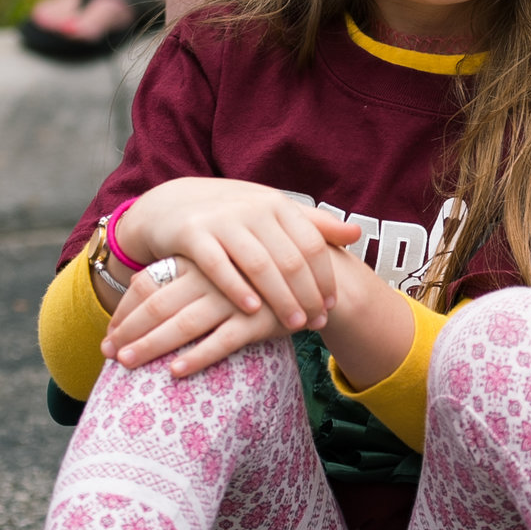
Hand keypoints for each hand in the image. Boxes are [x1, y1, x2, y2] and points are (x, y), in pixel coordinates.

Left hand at [104, 259, 286, 378]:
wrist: (312, 277)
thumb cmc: (252, 281)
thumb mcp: (217, 274)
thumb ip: (183, 282)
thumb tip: (138, 300)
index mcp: (196, 262)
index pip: (147, 284)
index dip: (125, 312)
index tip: (108, 337)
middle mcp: (210, 277)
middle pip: (158, 305)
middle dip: (130, 332)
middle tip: (107, 355)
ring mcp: (234, 298)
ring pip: (184, 323)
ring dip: (152, 345)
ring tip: (128, 364)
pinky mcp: (258, 320)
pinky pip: (222, 341)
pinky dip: (198, 356)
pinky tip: (176, 371)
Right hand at [114, 178, 359, 334]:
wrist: (172, 204)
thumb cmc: (232, 215)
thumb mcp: (272, 213)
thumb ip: (313, 224)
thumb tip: (357, 234)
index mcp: (277, 204)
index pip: (311, 244)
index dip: (325, 277)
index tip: (331, 306)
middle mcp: (252, 208)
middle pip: (290, 259)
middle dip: (307, 295)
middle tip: (316, 323)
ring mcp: (221, 220)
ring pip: (259, 265)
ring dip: (280, 298)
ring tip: (293, 325)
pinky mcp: (192, 234)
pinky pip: (218, 266)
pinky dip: (237, 290)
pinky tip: (252, 312)